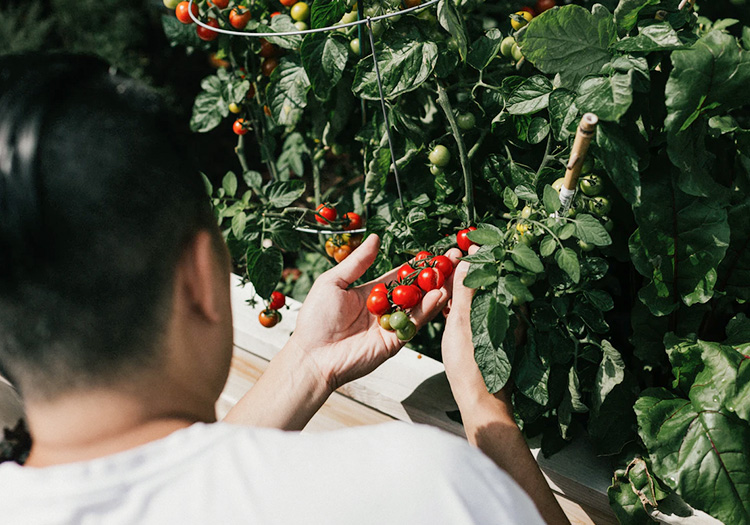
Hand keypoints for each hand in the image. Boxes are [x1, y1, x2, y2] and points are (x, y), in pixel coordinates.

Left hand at [290, 234, 460, 390]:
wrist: (312, 354)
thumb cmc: (315, 318)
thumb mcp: (333, 282)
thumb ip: (357, 262)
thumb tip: (375, 238)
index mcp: (371, 294)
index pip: (400, 276)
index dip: (417, 265)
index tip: (434, 253)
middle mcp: (385, 309)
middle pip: (415, 290)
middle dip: (434, 276)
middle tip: (452, 260)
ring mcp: (391, 326)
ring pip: (419, 305)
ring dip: (436, 290)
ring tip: (451, 274)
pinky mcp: (395, 341)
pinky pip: (414, 323)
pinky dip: (428, 309)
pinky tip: (439, 294)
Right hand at [441, 247, 513, 417]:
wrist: (480, 401)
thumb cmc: (471, 365)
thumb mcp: (462, 322)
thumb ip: (465, 290)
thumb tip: (470, 259)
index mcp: (506, 306)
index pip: (496, 269)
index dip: (482, 255)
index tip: (467, 244)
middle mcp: (510, 315)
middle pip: (491, 283)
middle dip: (474, 269)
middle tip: (454, 258)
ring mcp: (503, 327)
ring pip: (485, 298)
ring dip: (469, 287)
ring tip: (449, 278)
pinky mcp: (495, 338)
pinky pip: (482, 313)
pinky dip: (468, 305)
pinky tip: (453, 306)